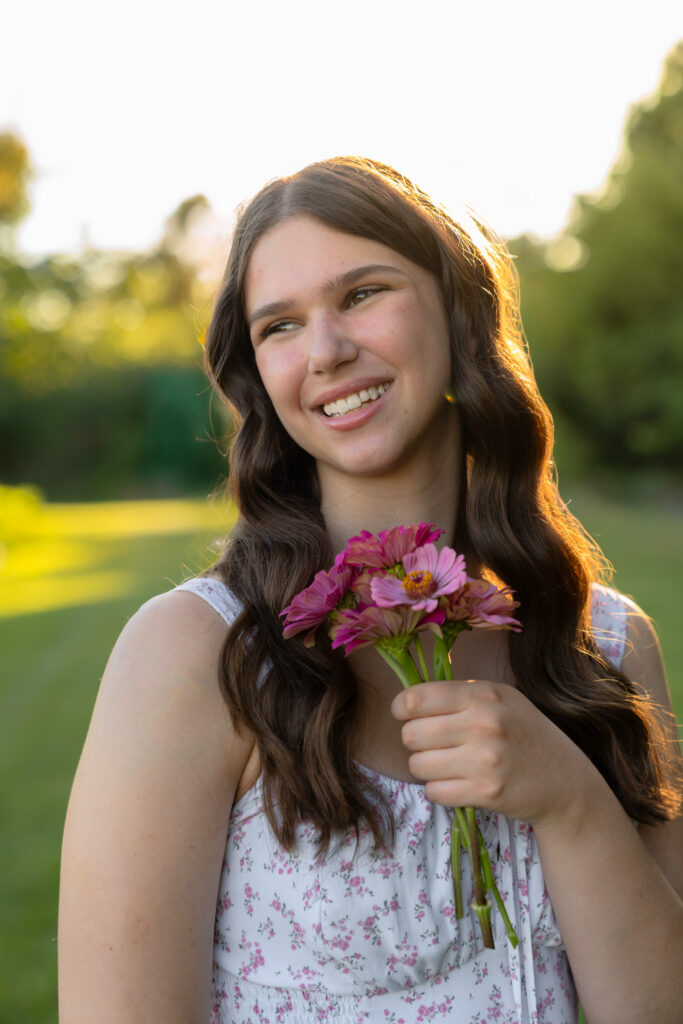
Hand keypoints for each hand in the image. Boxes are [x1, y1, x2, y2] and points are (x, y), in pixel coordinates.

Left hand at [391, 679, 594, 826]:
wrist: (565, 782)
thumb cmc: (524, 735)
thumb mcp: (500, 699)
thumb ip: (459, 695)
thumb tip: (407, 702)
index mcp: (483, 694)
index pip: (416, 698)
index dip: (402, 709)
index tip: (407, 716)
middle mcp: (484, 722)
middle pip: (410, 734)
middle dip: (416, 743)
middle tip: (435, 746)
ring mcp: (486, 759)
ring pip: (418, 765)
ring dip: (427, 769)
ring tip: (449, 766)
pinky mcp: (487, 791)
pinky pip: (434, 791)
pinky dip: (440, 790)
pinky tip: (459, 784)